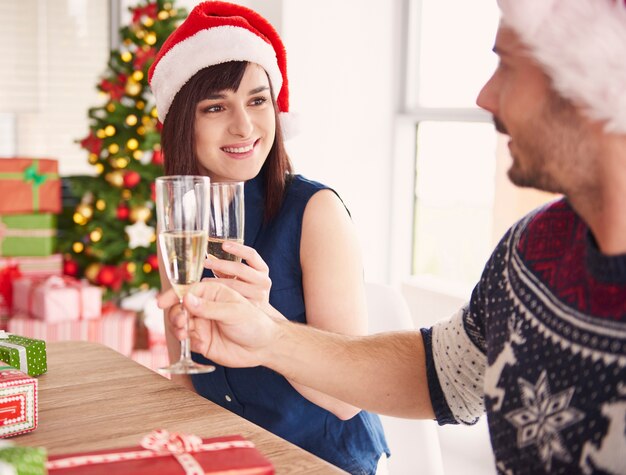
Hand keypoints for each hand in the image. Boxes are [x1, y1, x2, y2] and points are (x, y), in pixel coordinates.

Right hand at [157, 281, 277, 367]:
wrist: (264, 347)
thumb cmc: (254, 323)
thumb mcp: (234, 312)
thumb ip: (210, 308)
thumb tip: (186, 299)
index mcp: (213, 293)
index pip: (188, 290)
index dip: (173, 295)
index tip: (162, 302)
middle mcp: (205, 307)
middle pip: (179, 307)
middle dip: (175, 313)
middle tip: (181, 320)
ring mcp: (202, 324)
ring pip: (178, 323)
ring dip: (176, 326)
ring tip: (183, 331)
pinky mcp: (201, 341)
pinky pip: (185, 339)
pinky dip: (183, 340)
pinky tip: (191, 341)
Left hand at [204, 242, 271, 309]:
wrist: (257, 315)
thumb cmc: (246, 290)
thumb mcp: (243, 276)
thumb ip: (230, 268)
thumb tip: (209, 259)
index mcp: (262, 269)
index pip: (251, 254)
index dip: (238, 248)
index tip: (223, 244)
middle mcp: (263, 281)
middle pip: (241, 269)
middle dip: (221, 264)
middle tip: (205, 263)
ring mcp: (259, 295)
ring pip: (235, 285)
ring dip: (217, 281)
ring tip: (203, 281)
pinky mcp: (252, 307)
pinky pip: (233, 298)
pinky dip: (219, 294)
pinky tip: (209, 294)